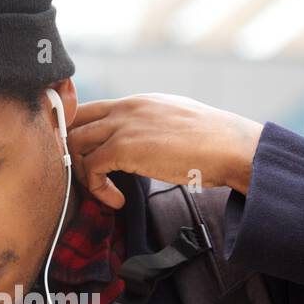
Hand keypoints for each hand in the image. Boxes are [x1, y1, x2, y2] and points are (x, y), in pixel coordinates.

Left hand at [66, 93, 264, 208]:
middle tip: (90, 180)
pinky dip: (98, 189)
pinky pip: (91, 168)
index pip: (87, 111)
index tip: (89, 163)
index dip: (79, 137)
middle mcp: (125, 108)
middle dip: (73, 155)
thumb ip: (151, 128)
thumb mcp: (174, 123)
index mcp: (136, 102)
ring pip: (76, 145)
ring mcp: (123, 125)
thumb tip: (143, 144)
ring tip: (106, 193)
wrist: (230, 147)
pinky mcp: (124, 147)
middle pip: (73, 125)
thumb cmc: (212, 142)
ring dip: (84, 175)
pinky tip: (118, 201)